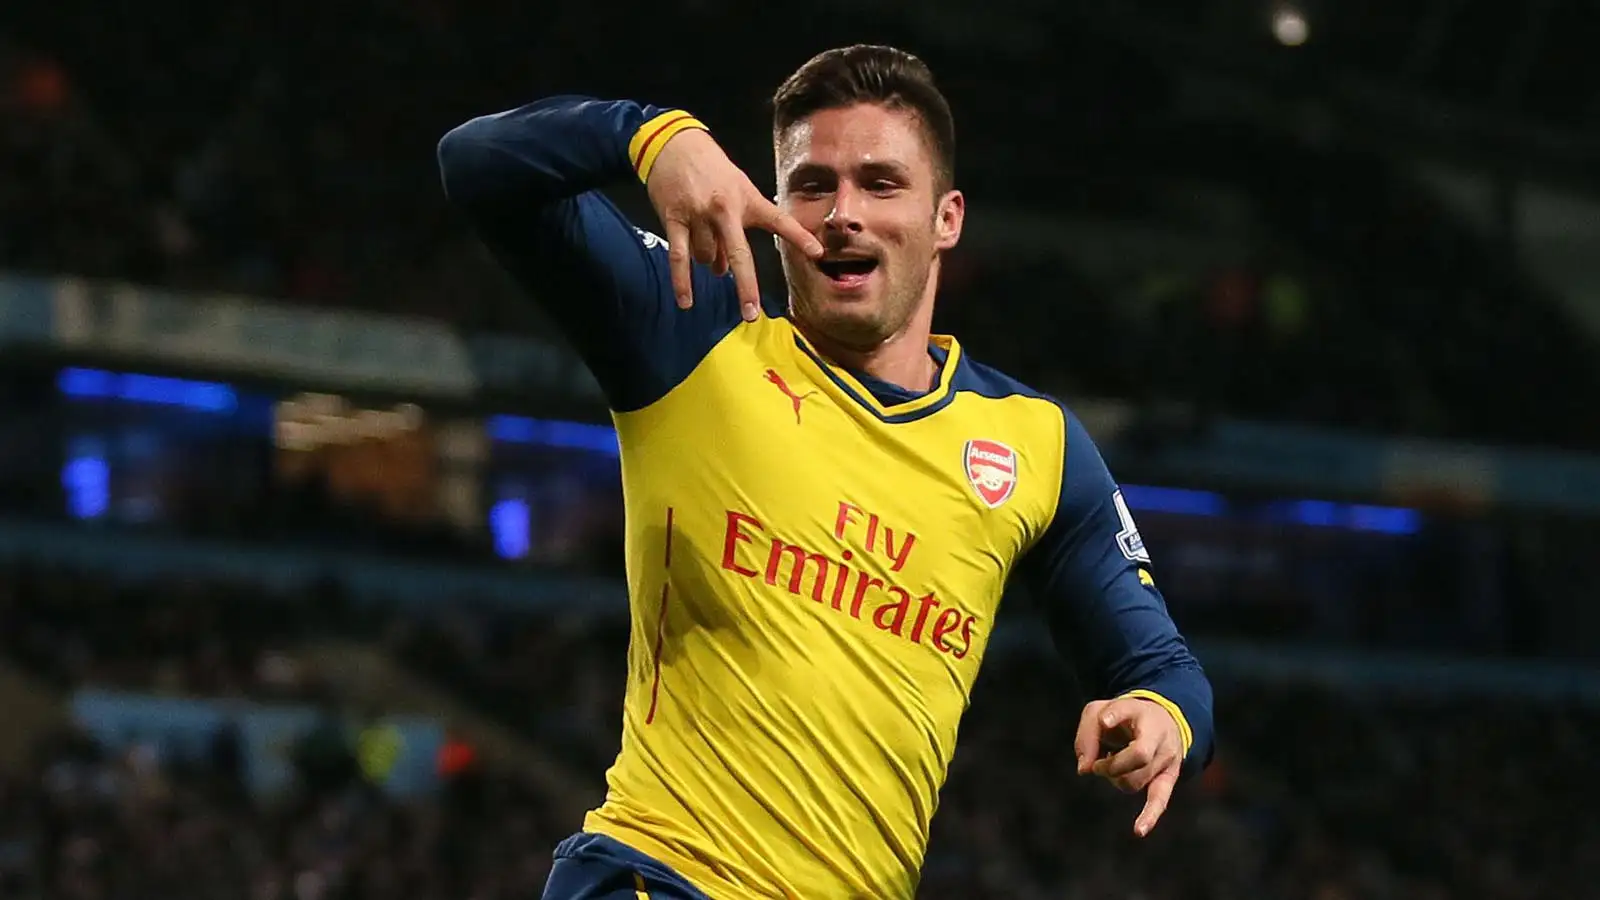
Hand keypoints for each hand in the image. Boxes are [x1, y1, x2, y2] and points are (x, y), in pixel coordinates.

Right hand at [644, 128, 822, 320]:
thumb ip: (736, 231)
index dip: (800, 237)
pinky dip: (682, 281)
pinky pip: (680, 257)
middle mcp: (726, 209)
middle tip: (751, 313)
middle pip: (740, 254)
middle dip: (746, 286)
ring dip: (710, 262)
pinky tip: (686, 301)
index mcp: (748, 200)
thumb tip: (725, 271)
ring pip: (708, 258)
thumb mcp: (736, 189)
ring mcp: (699, 214)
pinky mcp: (675, 218)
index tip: (818, 253)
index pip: (779, 221)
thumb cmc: (711, 169)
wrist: (674, 144)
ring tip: (707, 245)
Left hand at [1075, 696, 1184, 837]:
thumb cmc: (1123, 717)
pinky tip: (1138, 830)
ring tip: (1112, 765)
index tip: (1105, 721)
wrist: (1162, 720)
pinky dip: (1150, 815)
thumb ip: (1087, 735)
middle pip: (1138, 756)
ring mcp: (1166, 757)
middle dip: (1111, 766)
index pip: (1126, 711)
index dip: (1113, 716)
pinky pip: (1161, 799)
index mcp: (1139, 711)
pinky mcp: (1169, 776)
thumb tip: (1084, 769)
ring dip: (1116, 779)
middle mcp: (1158, 734)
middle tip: (1097, 764)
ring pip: (1138, 779)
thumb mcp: (1100, 712)